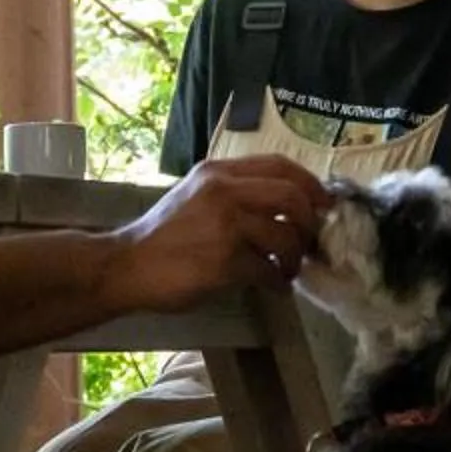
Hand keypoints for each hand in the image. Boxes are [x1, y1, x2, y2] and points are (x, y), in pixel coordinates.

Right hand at [107, 157, 332, 312]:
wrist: (127, 265)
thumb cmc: (162, 236)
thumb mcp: (195, 196)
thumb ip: (232, 193)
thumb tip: (282, 208)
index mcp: (218, 171)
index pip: (280, 164)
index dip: (310, 184)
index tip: (323, 204)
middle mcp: (224, 190)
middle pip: (292, 195)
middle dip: (311, 221)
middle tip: (311, 241)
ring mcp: (225, 224)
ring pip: (285, 235)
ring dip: (294, 258)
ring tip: (288, 270)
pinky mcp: (225, 260)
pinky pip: (268, 269)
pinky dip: (278, 281)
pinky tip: (275, 287)